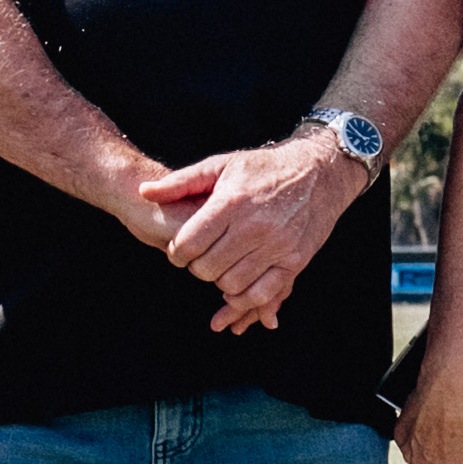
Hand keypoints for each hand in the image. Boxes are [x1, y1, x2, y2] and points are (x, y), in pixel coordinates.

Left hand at [142, 135, 355, 330]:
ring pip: (232, 284)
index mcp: (232, 202)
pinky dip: (245, 298)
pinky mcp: (295, 260)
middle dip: (197, 267)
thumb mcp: (221, 165)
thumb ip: (180, 181)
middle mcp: (255, 226)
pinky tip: (238, 289)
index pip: (189, 244)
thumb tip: (143, 191)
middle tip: (201, 258)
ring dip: (220, 281)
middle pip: (207, 268)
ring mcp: (278, 245)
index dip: (177, 253)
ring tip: (221, 267)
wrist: (318, 173)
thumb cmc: (263, 169)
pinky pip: (263, 293)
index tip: (180, 251)